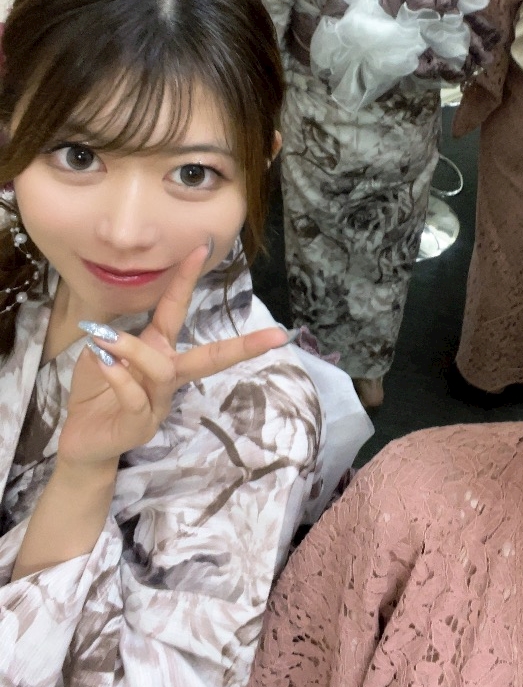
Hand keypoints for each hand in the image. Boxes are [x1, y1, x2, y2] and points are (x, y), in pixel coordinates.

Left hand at [59, 245, 288, 468]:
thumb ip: (108, 336)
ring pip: (161, 370)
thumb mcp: (97, 353)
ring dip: (133, 349)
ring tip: (106, 339)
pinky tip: (103, 364)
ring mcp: (159, 403)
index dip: (187, 278)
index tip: (201, 247)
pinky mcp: (141, 425)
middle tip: (275, 336)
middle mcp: (168, 376)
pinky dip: (119, 378)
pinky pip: (136, 397)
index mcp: (160, 350)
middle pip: (212, 358)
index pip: (177, 309)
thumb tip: (109, 325)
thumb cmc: (97, 391)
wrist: (83, 440)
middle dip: (244, 346)